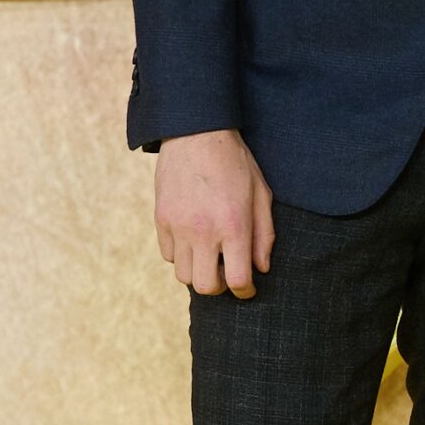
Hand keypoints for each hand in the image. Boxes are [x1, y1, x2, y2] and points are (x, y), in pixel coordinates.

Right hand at [155, 129, 274, 296]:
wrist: (196, 132)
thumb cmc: (235, 162)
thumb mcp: (261, 194)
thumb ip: (264, 235)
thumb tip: (262, 268)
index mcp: (234, 225)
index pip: (237, 280)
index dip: (245, 291)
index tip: (247, 288)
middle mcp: (204, 231)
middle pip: (206, 287)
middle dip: (219, 287)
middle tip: (226, 274)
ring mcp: (178, 226)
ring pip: (184, 274)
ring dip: (199, 272)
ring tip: (210, 256)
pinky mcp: (161, 219)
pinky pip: (169, 255)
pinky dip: (182, 256)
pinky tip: (193, 241)